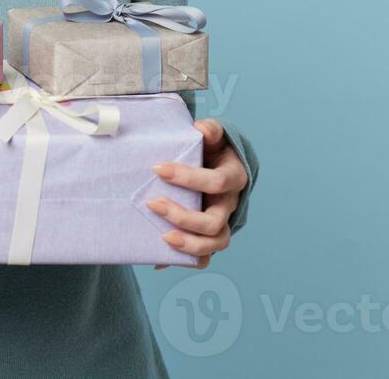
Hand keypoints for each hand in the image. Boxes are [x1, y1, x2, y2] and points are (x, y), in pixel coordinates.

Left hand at [149, 119, 249, 268]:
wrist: (221, 165)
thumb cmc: (214, 149)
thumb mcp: (215, 136)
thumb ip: (210, 131)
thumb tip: (200, 129)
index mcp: (234, 177)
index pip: (216, 182)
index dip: (188, 178)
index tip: (158, 169)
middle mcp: (230, 204)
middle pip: (214, 222)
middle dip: (184, 217)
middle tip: (154, 204)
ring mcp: (222, 223)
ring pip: (214, 244)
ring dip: (189, 244)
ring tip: (163, 237)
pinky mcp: (210, 236)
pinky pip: (203, 256)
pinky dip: (184, 260)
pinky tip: (160, 260)